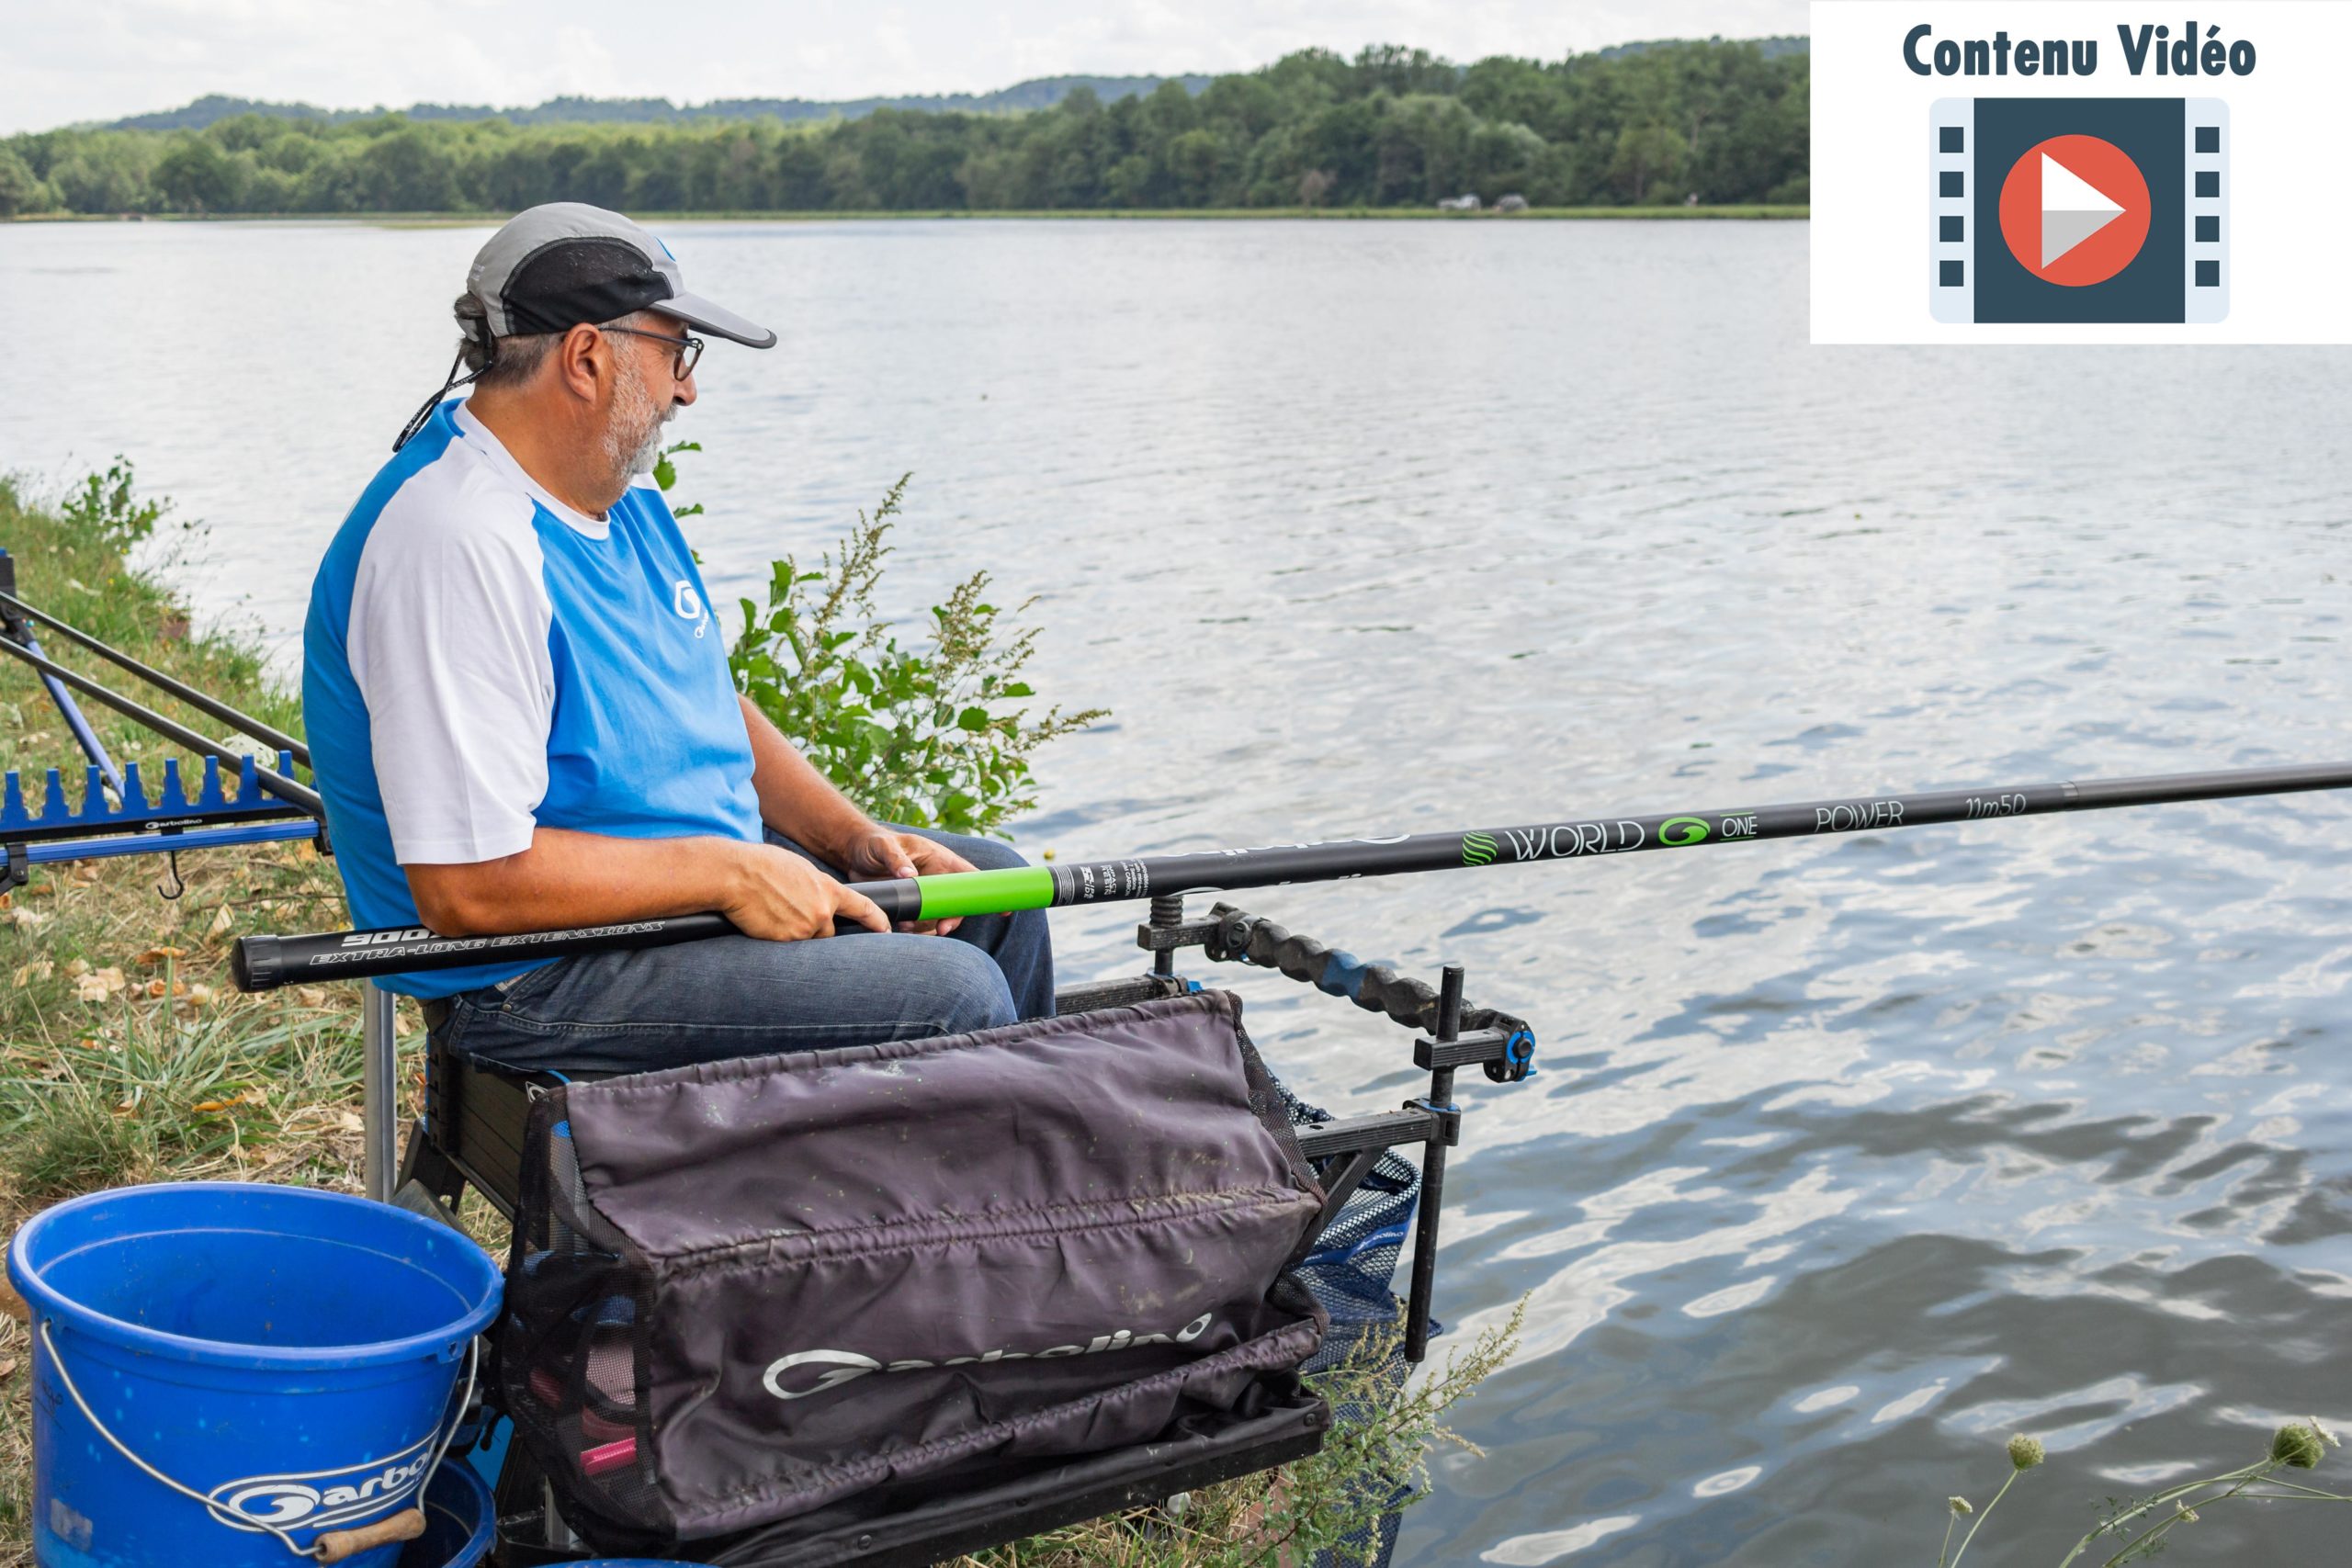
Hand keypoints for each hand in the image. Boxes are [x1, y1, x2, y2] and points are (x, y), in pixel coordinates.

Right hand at [722, 843, 888, 941]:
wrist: (736, 875)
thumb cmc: (762, 865)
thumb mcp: (799, 868)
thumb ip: (815, 886)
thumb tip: (818, 897)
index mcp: (828, 889)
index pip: (862, 907)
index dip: (877, 920)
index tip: (886, 929)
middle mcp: (821, 911)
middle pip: (828, 930)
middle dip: (814, 927)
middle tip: (791, 913)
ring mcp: (805, 928)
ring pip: (807, 940)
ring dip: (795, 933)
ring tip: (773, 913)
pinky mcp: (786, 942)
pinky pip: (788, 947)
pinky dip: (779, 938)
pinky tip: (765, 922)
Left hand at [832, 827, 977, 934]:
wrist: (852, 854)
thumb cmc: (871, 843)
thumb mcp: (883, 846)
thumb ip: (895, 858)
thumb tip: (910, 875)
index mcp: (937, 858)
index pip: (966, 875)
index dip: (974, 892)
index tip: (964, 909)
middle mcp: (935, 876)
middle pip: (955, 901)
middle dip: (951, 918)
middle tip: (940, 929)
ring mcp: (923, 892)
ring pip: (938, 915)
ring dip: (928, 926)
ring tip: (908, 927)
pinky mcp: (910, 904)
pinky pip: (921, 921)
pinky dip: (916, 929)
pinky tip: (903, 929)